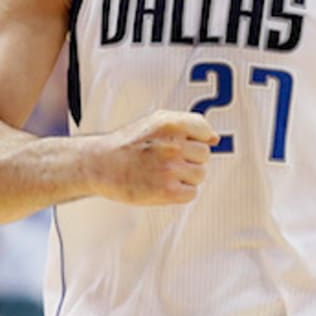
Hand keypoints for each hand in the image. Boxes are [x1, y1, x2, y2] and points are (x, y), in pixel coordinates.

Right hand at [94, 111, 219, 205]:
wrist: (101, 165)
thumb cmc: (129, 144)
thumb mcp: (155, 122)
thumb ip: (187, 124)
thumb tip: (215, 138)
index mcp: (172, 124)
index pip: (205, 131)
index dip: (195, 139)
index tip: (179, 144)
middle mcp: (173, 146)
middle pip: (204, 155)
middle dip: (189, 159)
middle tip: (166, 160)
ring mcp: (171, 169)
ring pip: (200, 175)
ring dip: (186, 177)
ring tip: (163, 173)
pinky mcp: (167, 191)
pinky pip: (192, 193)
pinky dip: (180, 193)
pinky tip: (162, 186)